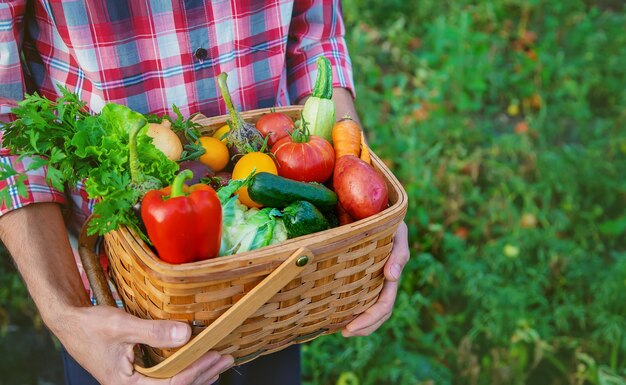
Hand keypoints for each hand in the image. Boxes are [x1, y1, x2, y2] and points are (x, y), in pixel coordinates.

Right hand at [58, 305, 232, 384]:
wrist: (69, 323)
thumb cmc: (89, 326)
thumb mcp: (121, 325)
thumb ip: (152, 331)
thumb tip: (185, 334)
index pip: (169, 384)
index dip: (195, 371)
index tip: (214, 355)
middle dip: (203, 373)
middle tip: (226, 358)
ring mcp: (134, 382)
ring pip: (172, 384)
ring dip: (197, 374)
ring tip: (220, 363)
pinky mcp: (136, 373)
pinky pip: (165, 377)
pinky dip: (185, 371)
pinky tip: (199, 366)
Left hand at [342, 221, 409, 336]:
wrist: (373, 201)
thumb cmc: (386, 216)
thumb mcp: (398, 230)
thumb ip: (399, 252)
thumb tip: (392, 277)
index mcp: (392, 273)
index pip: (384, 304)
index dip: (370, 319)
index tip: (349, 328)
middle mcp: (383, 278)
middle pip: (378, 311)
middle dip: (364, 326)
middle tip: (344, 333)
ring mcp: (372, 275)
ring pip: (369, 306)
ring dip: (359, 322)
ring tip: (341, 330)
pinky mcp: (359, 269)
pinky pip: (357, 292)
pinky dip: (350, 306)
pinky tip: (336, 313)